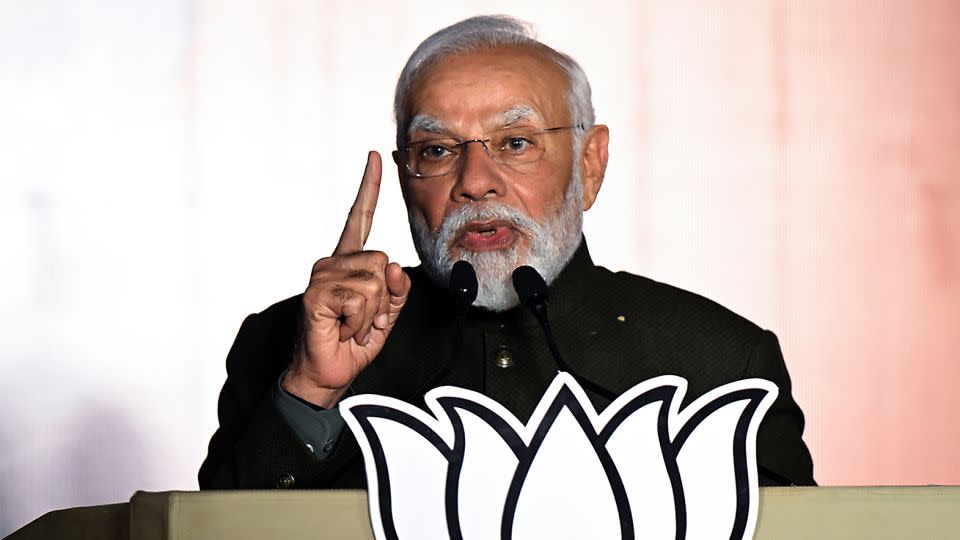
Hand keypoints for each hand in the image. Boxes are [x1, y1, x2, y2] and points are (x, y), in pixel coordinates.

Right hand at [282, 151, 411, 407]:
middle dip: (385, 299)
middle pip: (383, 261)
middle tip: (363, 320)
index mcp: (349, 262)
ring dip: (372, 314)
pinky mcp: (316, 294)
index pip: (360, 218)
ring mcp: (322, 276)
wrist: (327, 374)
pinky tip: (342, 328)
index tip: (375, 157)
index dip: (368, 187)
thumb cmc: (353, 342)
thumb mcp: (388, 314)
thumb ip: (398, 290)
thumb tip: (394, 267)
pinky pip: (361, 298)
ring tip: (351, 325)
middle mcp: (333, 262)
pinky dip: (360, 321)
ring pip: (375, 282)